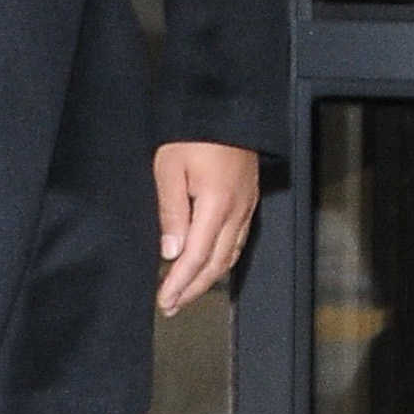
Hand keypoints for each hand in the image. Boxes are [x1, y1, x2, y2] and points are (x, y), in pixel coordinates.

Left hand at [154, 141, 258, 314]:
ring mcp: (246, 206)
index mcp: (216, 205)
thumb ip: (171, 212)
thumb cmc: (191, 133)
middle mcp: (237, 211)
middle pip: (217, 263)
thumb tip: (172, 252)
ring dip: (209, 278)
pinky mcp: (249, 200)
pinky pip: (238, 240)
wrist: (223, 107)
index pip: (196, 256)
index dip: (180, 283)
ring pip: (230, 254)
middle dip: (194, 288)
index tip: (165, 300)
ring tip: (187, 292)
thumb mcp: (169, 168)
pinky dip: (223, 259)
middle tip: (173, 306)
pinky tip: (210, 266)